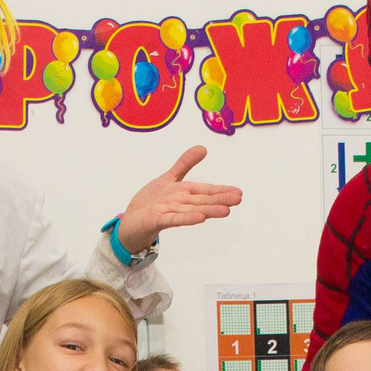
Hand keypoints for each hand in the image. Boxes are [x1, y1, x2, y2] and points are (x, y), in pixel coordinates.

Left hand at [114, 146, 241, 254]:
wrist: (131, 222)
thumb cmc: (151, 203)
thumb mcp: (168, 178)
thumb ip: (185, 164)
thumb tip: (203, 148)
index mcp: (184, 193)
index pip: (206, 191)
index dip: (222, 191)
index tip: (239, 192)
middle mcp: (179, 204)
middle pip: (202, 201)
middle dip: (220, 200)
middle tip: (238, 199)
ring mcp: (168, 212)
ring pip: (191, 210)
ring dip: (208, 211)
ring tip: (225, 211)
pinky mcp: (156, 220)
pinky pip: (172, 219)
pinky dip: (185, 218)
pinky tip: (200, 218)